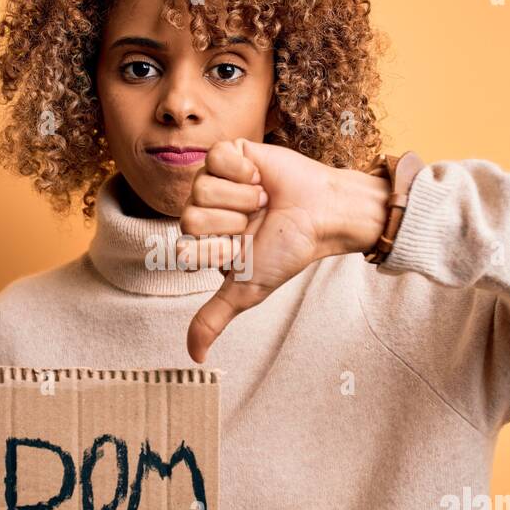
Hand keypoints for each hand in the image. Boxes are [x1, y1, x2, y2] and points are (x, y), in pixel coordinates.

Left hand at [179, 138, 390, 361]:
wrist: (323, 214)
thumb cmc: (288, 250)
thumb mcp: (247, 289)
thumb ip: (214, 318)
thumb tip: (195, 358)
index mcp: (202, 242)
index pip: (186, 251)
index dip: (221, 252)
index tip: (246, 249)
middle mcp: (202, 210)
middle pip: (190, 219)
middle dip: (232, 224)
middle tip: (256, 221)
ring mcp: (212, 180)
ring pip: (201, 189)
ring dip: (242, 198)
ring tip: (262, 199)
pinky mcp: (227, 152)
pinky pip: (216, 159)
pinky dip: (244, 171)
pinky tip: (260, 177)